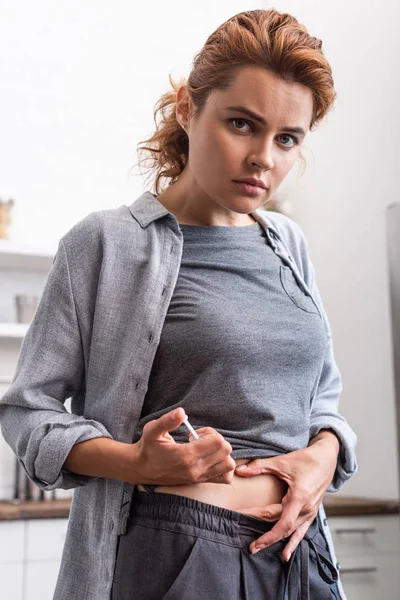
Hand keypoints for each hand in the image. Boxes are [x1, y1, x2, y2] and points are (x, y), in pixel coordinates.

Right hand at [134, 408, 235, 485]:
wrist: (141, 469)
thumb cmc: (148, 447)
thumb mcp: (153, 430)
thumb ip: (167, 420)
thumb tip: (182, 412)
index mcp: (186, 456)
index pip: (217, 442)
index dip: (210, 432)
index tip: (196, 433)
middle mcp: (195, 469)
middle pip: (226, 451)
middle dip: (217, 440)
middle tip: (202, 439)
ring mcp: (199, 477)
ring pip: (228, 465)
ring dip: (222, 453)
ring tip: (206, 449)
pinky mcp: (199, 482)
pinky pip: (224, 477)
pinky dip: (223, 467)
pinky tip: (210, 459)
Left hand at [234, 434, 338, 559]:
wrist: (326, 459)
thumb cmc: (306, 459)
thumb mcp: (281, 462)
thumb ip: (259, 467)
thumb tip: (239, 470)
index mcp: (299, 497)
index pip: (280, 521)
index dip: (263, 524)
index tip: (245, 522)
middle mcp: (306, 509)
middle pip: (282, 527)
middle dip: (265, 537)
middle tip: (250, 545)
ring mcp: (310, 512)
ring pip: (291, 532)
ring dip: (276, 541)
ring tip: (259, 549)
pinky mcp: (311, 512)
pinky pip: (301, 531)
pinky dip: (293, 543)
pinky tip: (285, 554)